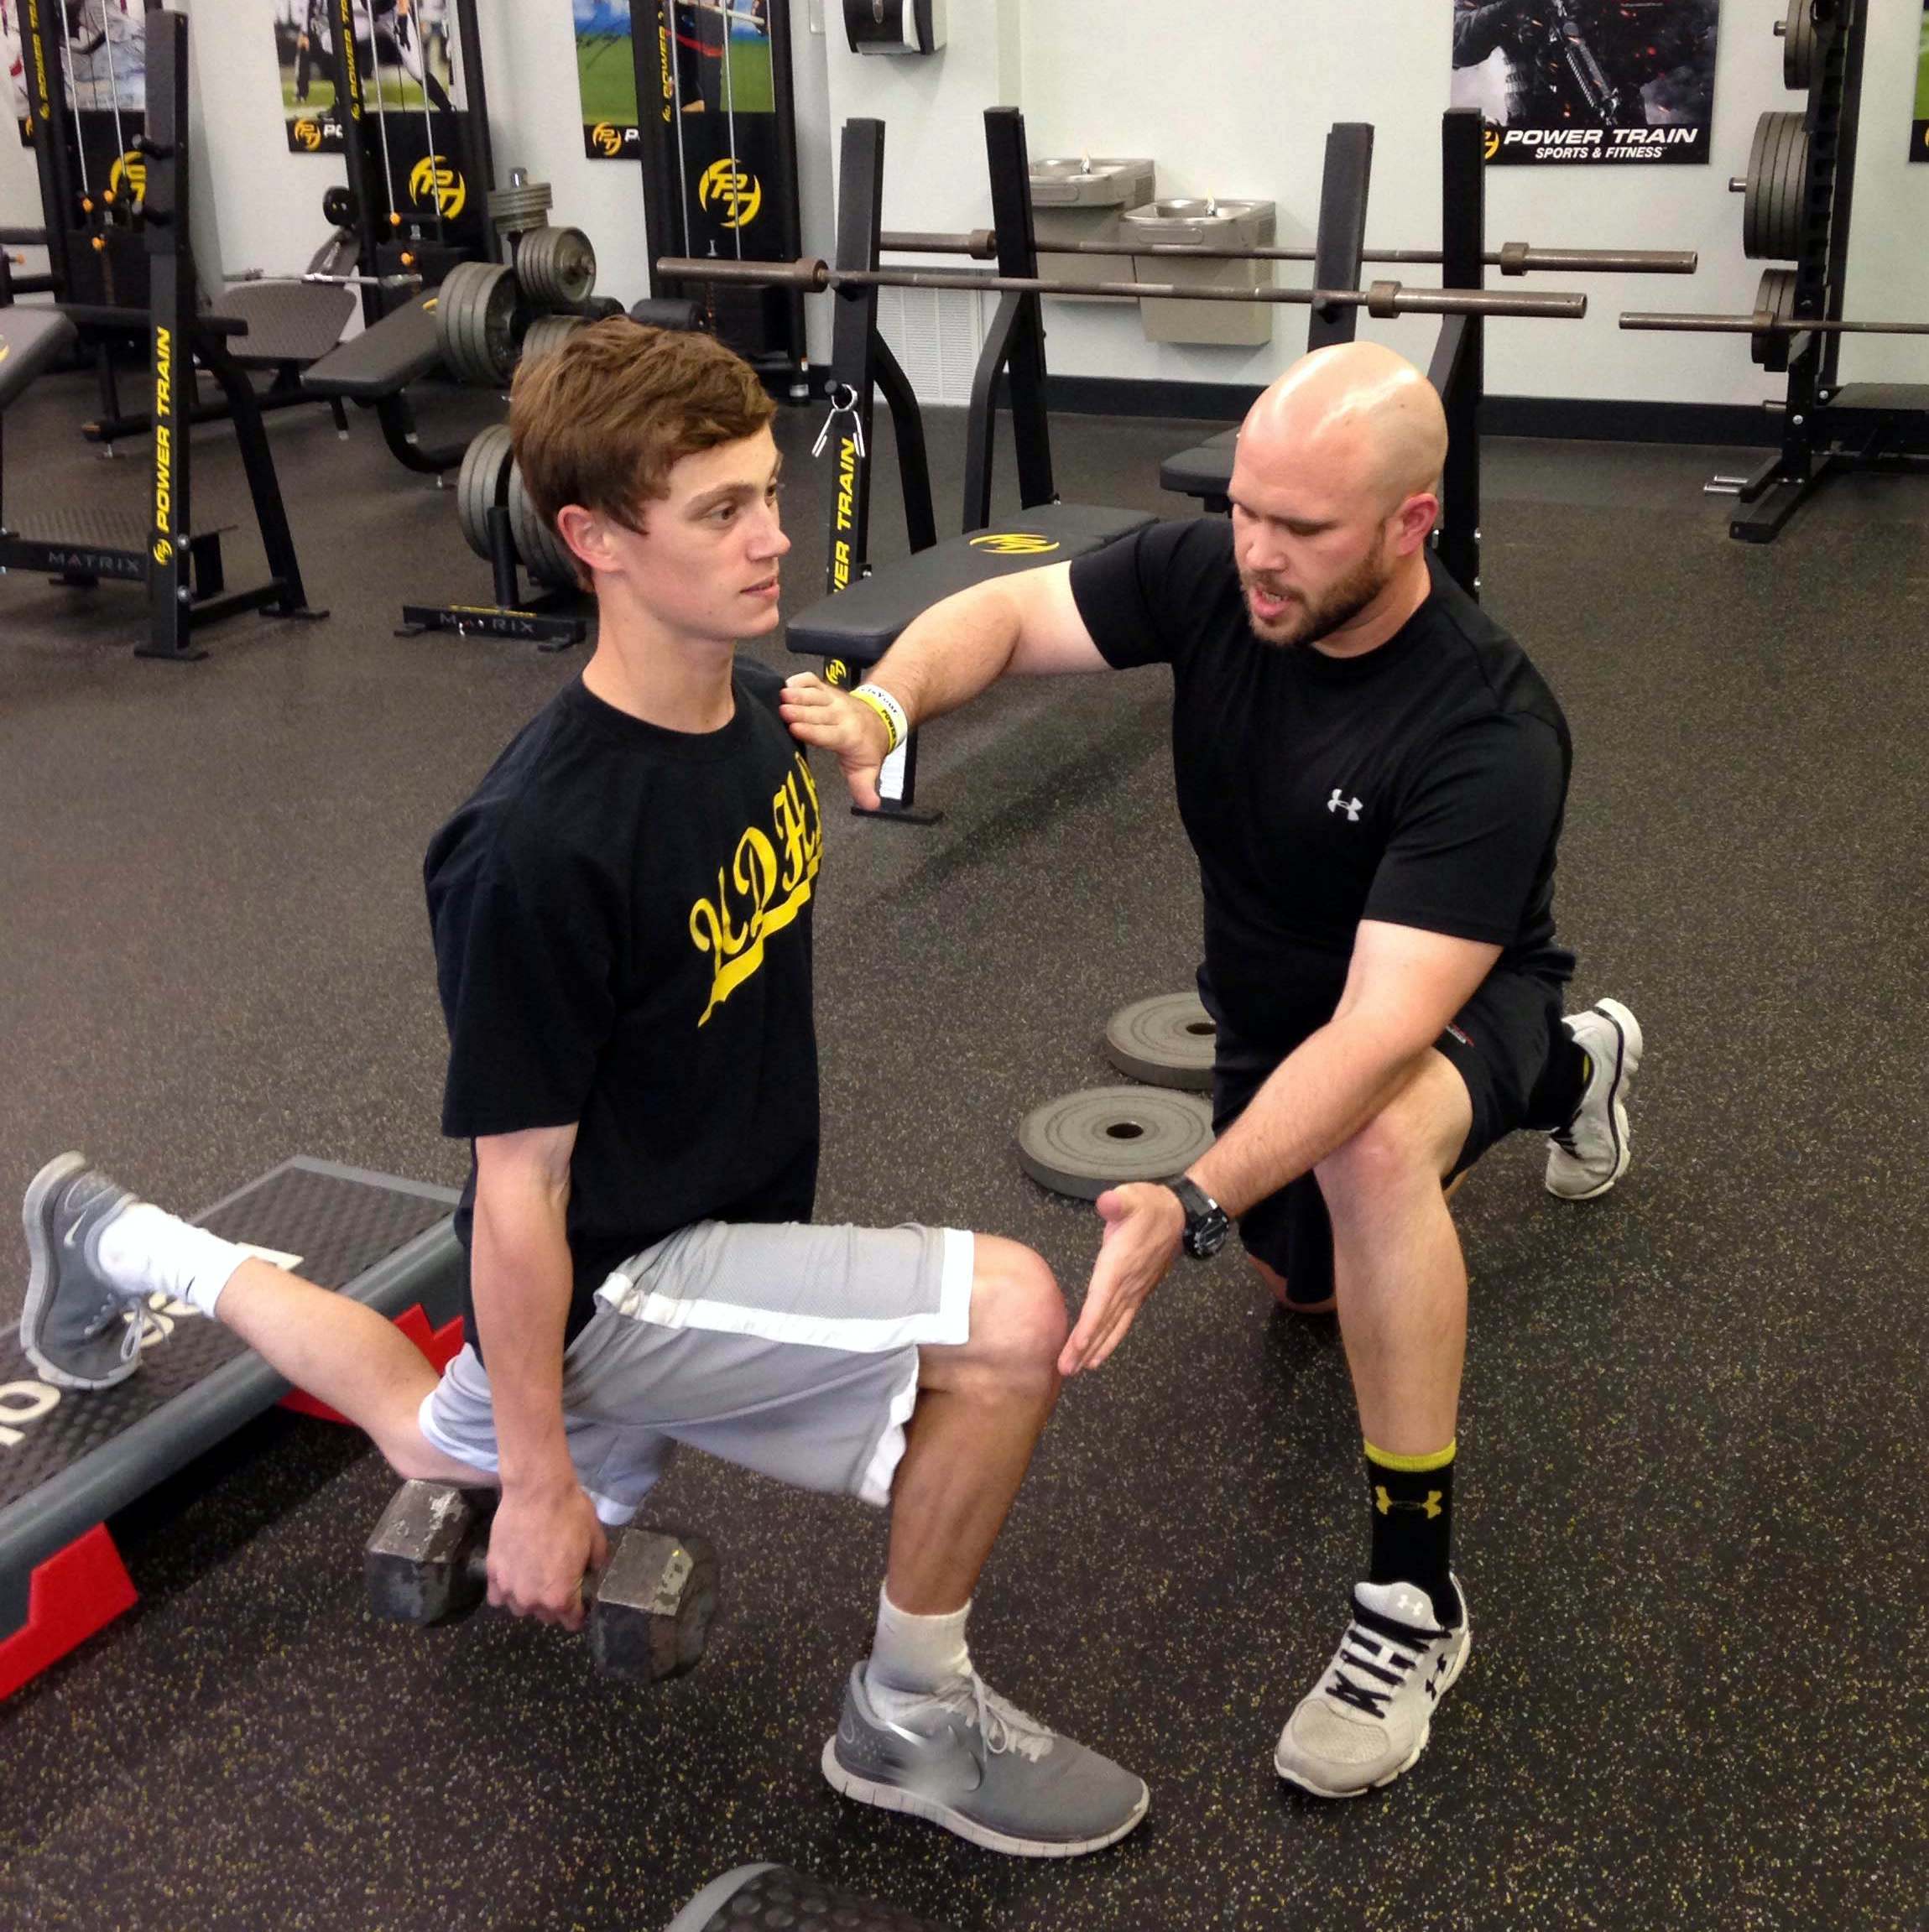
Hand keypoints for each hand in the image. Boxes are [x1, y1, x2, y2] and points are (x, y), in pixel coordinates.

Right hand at [485, 1479, 607, 1630]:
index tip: (581, 1603)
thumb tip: (589, 1572)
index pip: (571, 1621)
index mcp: (560, 1596)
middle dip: (556, 1604)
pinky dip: (506, 1590)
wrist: (537, 1491)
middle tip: (560, 1582)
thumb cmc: (570, 1514)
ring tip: (536, 1579)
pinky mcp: (492, 1572)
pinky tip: (515, 1576)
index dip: (579, 1612)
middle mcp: (531, 1599)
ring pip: (521, 1608)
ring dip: (530, 1599)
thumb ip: (595, 1566)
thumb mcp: (596, 1540)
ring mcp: (508, 1587)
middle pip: (546, 1616)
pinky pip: (498, 1596)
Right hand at [779, 671, 891, 810]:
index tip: (795, 729)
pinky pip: (812, 680)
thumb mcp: (866, 770)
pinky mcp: (825, 689)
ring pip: (814, 694)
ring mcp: (832, 699)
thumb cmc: (866, 747)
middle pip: (817, 712)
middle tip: (782, 711)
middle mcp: (840, 715)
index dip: (812, 731)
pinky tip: (785, 684)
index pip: (828, 733)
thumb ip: (864, 788)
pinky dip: (799, 680)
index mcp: (848, 736)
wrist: (879, 719)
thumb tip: (871, 805)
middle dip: (800, 711)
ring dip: (798, 693)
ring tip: (781, 694)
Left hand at [1058, 1183, 1185, 1375]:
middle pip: (1104, 1322)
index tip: (1076, 1347)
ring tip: (1079, 1369)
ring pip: (1114, 1326)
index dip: (1089, 1325)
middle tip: (1065, 1370)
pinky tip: (1100, 1352)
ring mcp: (1134, 1292)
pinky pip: (1123, 1321)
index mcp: (1118, 1266)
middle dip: (1085, 1347)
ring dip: (1096, 1348)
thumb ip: (1117, 1203)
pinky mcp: (1138, 1292)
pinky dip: (1111, 1338)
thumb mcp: (1132, 1198)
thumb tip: (1107, 1202)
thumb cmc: (1150, 1206)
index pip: (1101, 1301)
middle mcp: (1126, 1285)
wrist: (1180, 1215)